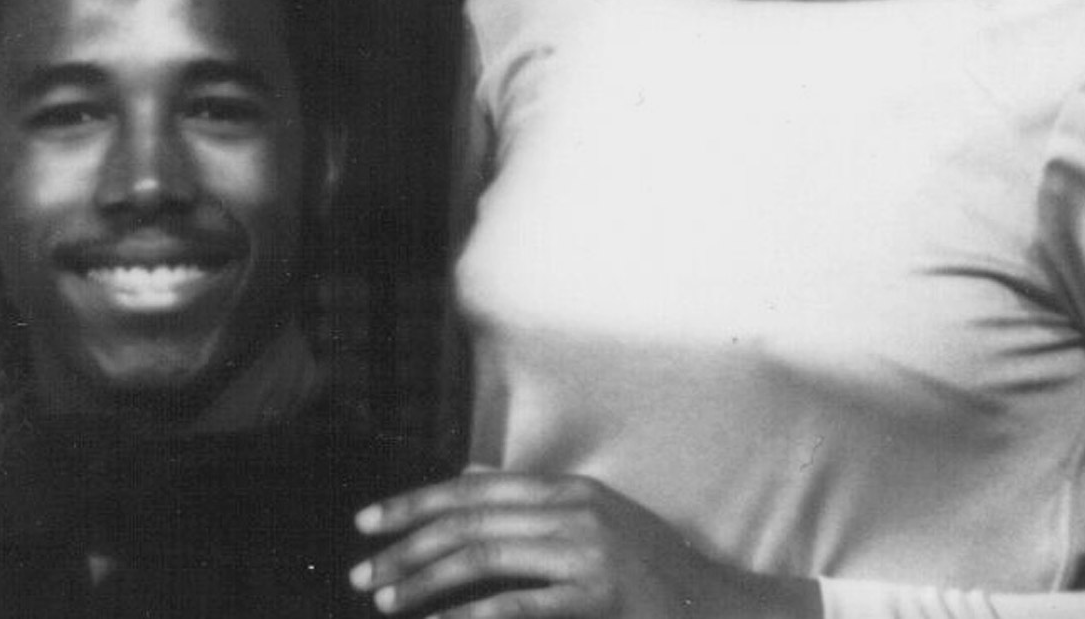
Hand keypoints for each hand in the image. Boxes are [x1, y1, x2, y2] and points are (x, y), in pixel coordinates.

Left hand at [350, 470, 822, 618]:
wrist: (723, 607)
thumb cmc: (651, 570)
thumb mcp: (593, 518)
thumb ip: (530, 501)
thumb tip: (467, 479)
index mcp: (564, 488)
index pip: (468, 488)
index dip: (412, 504)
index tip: (367, 525)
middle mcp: (570, 509)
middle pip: (466, 520)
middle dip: (405, 547)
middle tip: (362, 574)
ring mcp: (586, 549)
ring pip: (481, 555)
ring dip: (425, 580)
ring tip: (386, 600)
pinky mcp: (599, 594)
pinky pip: (519, 603)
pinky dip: (471, 613)